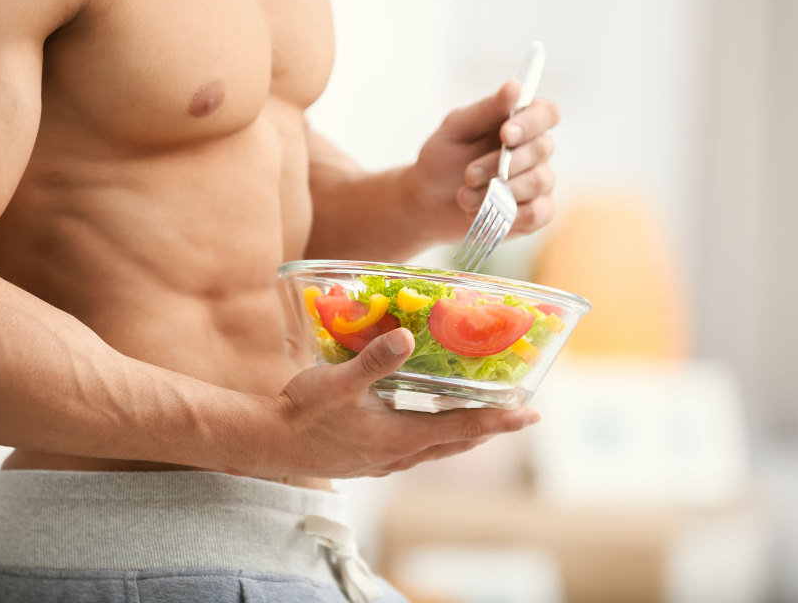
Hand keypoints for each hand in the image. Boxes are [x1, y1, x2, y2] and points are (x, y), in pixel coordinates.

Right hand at [260, 328, 539, 478]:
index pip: (462, 429)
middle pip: (457, 443)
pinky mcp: (367, 460)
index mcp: (400, 437)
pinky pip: (414, 451)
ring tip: (482, 421)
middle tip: (519, 414)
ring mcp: (383, 461)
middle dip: (490, 428)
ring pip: (436, 449)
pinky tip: (424, 428)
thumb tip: (407, 337)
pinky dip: (434, 439)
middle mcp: (398, 454)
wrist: (267, 443)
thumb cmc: (302, 412)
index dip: (499, 421)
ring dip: (462, 435)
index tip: (530, 414)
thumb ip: (373, 360)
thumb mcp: (337, 381)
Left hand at [407, 81, 560, 242]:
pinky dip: (510, 215)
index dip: (532, 122)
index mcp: (518, 123)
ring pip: (540, 182)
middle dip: (502, 164)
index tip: (504, 134)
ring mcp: (538, 181)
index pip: (547, 113)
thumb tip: (515, 85)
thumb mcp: (455, 130)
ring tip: (465, 196)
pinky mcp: (534, 212)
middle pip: (543, 149)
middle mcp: (534, 150)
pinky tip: (484, 213)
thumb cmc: (442, 160)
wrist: (427, 202)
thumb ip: (485, 110)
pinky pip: (538, 213)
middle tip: (468, 174)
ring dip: (499, 191)